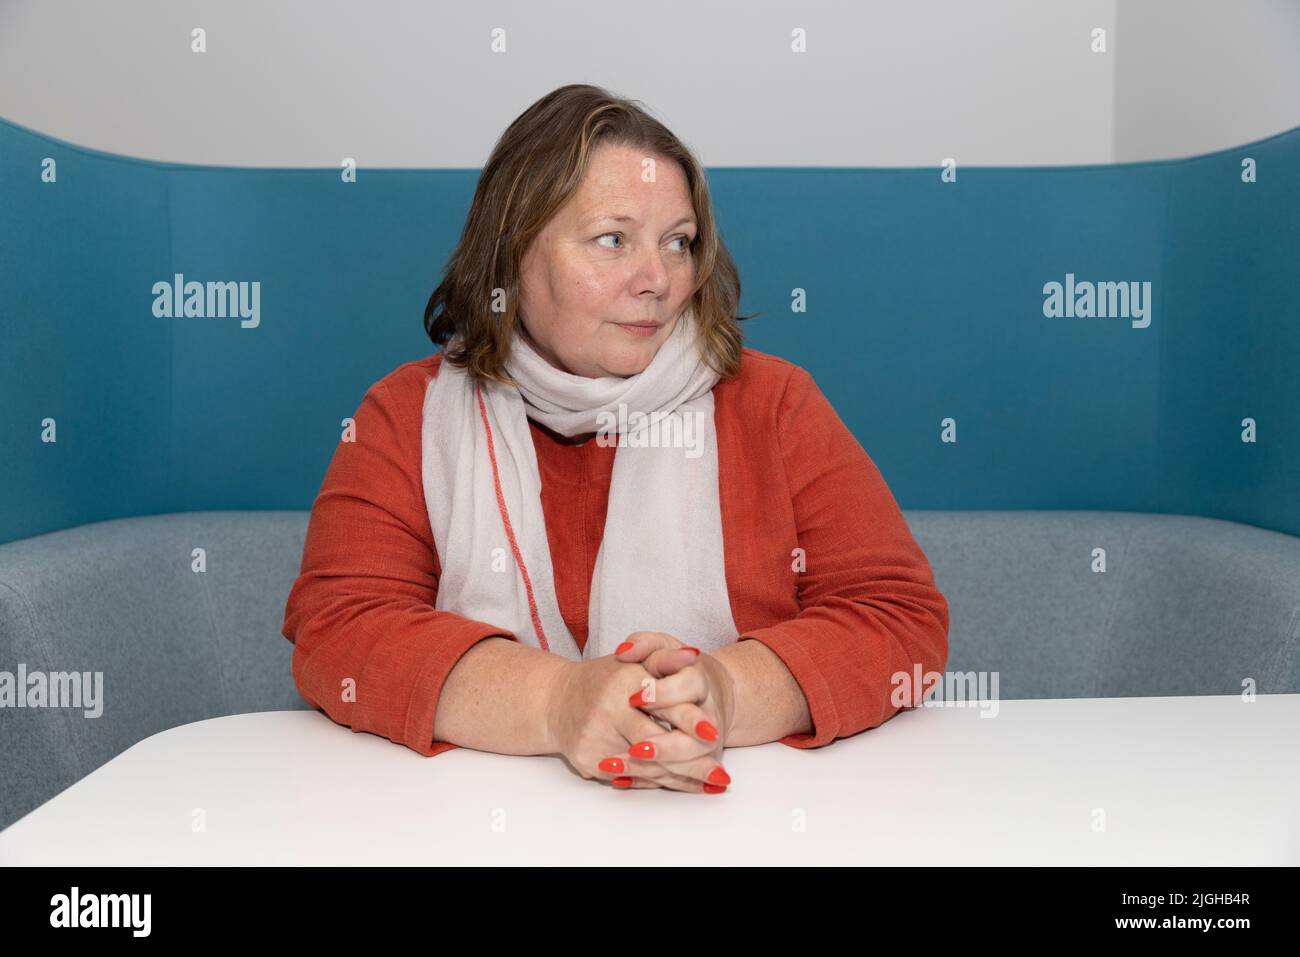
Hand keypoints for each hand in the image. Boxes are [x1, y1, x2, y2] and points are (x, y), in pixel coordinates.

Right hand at [543, 645, 720, 792]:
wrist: (556, 700)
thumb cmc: (604, 678)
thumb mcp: (636, 661)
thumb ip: (665, 657)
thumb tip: (693, 655)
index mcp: (623, 682)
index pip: (661, 704)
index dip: (689, 720)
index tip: (714, 733)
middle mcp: (607, 710)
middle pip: (655, 743)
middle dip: (691, 762)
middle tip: (722, 775)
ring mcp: (595, 738)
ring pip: (645, 767)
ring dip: (679, 778)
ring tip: (710, 784)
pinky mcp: (587, 760)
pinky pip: (629, 779)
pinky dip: (657, 782)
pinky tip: (681, 785)